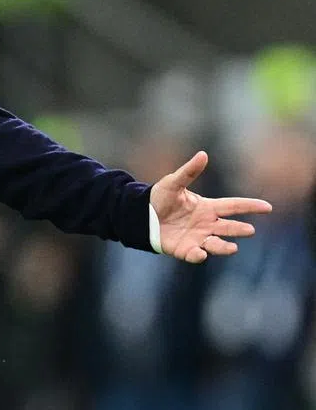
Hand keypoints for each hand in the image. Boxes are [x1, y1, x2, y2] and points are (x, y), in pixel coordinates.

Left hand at [150, 151, 272, 263]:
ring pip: (216, 244)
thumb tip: (203, 154)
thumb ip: (189, 171)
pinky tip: (201, 253)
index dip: (250, 206)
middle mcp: (206, 224)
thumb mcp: (174, 182)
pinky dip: (198, 255)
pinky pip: (194, 254)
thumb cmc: (161, 198)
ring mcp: (197, 238)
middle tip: (250, 230)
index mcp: (208, 207)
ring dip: (224, 247)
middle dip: (239, 229)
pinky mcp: (184, 249)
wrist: (142, 216)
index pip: (233, 206)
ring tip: (233, 248)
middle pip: (228, 227)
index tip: (267, 207)